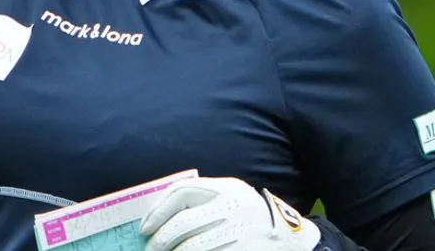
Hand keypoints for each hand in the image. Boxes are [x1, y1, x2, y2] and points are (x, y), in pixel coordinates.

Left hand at [140, 177, 320, 250]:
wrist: (289, 239)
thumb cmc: (247, 216)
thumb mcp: (229, 198)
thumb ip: (200, 201)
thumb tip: (156, 218)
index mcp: (226, 188)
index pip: (181, 192)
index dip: (157, 211)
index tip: (145, 228)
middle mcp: (233, 207)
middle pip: (183, 224)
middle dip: (160, 240)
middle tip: (150, 250)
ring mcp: (241, 232)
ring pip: (192, 247)